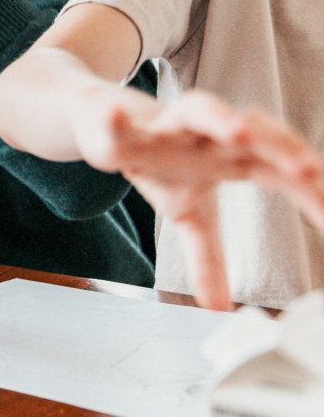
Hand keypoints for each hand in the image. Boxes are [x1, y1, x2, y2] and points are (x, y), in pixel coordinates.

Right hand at [74, 90, 323, 310]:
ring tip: (238, 132)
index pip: (281, 172)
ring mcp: (169, 124)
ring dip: (220, 118)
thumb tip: (218, 305)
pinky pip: (121, 120)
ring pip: (201, 110)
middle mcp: (209, 133)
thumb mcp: (188, 215)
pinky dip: (119, 119)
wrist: (112, 121)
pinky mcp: (125, 123)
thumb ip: (208, 258)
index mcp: (232, 156)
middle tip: (308, 169)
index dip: (310, 194)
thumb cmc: (162, 163)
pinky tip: (117, 117)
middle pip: (255, 130)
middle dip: (282, 145)